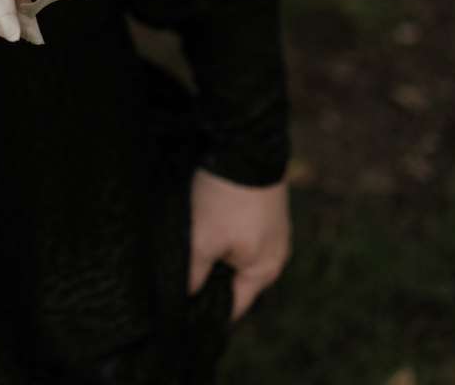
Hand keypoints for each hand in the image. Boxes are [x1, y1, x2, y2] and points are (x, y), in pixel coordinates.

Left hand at [188, 169, 290, 319]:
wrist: (247, 145)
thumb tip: (186, 296)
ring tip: (190, 243)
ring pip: (236, 253)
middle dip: (210, 278)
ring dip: (215, 251)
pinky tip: (204, 220)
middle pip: (236, 279)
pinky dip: (223, 231)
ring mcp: (272, 230)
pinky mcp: (264, 208)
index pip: (235, 306)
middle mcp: (275, 254)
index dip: (208, 310)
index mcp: (265, 270)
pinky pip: (241, 232)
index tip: (182, 308)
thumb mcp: (202, 240)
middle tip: (180, 272)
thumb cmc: (226, 199)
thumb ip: (194, 274)